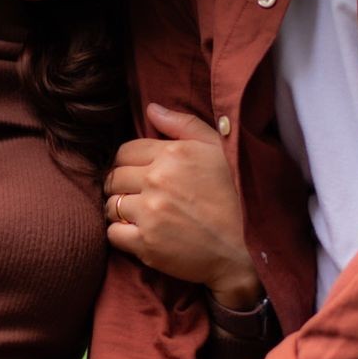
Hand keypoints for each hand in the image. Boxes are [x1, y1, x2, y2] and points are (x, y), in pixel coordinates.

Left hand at [105, 102, 260, 307]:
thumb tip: (150, 109)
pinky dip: (121, 234)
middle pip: (113, 178)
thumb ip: (183, 125)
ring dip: (120, 209)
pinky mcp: (147, 244)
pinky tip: (138, 233)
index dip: (129, 162)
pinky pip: (113, 233)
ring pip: (110, 205)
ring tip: (140, 215)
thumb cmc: (237, 195)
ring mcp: (150, 213)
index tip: (139, 174)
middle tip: (138, 196)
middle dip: (121, 185)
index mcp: (173, 154)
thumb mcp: (218, 149)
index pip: (125, 151)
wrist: (247, 249)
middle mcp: (157, 180)